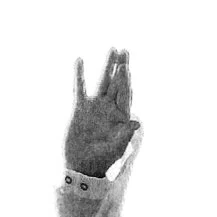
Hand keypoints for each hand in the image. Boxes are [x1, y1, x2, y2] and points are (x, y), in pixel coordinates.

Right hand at [66, 48, 137, 177]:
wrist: (83, 166)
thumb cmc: (102, 160)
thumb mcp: (115, 149)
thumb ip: (125, 135)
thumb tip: (137, 123)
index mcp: (121, 116)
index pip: (125, 94)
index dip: (125, 80)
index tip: (125, 67)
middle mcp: (110, 108)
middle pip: (118, 83)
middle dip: (122, 67)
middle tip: (125, 50)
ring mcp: (96, 107)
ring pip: (103, 81)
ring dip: (108, 66)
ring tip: (113, 49)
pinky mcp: (81, 109)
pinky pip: (80, 88)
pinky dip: (79, 75)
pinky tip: (79, 60)